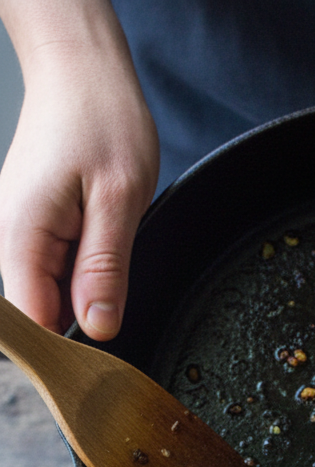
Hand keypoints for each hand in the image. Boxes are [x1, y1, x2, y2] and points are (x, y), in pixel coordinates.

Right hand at [0, 41, 158, 339]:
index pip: (34, 324)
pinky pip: (57, 272)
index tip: (105, 365)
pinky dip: (84, 275)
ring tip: (113, 259)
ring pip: (52, 295)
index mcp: (23, 236)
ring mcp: (21, 235)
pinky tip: (104, 254)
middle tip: (121, 314)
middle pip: (42, 314)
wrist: (81, 71)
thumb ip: (105, 269)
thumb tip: (99, 328)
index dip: (69, 352)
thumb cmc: (101, 118)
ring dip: (86, 296)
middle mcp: (11, 239)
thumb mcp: (119, 199)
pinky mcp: (36, 230)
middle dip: (82, 325)